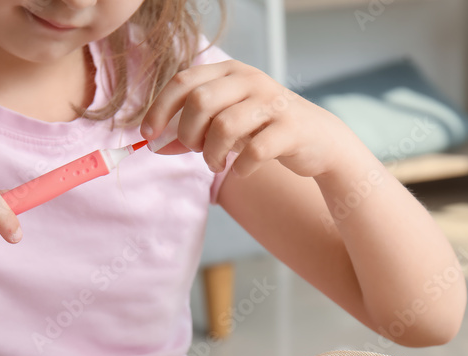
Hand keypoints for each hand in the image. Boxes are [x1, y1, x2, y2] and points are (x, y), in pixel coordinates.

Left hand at [141, 60, 354, 178]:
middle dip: (187, 133)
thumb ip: (193, 130)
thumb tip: (155, 145)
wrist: (319, 139)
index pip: (183, 81)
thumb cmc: (265, 129)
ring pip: (224, 127)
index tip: (149, 135)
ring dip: (211, 154)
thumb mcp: (227, 123)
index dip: (160, 109)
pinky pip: (254, 152)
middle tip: (195, 150)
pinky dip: (240, 167)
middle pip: (200, 102)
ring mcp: (272, 103)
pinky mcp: (290, 129)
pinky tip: (241, 170)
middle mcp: (250, 80)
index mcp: (230, 72)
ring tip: (215, 164)